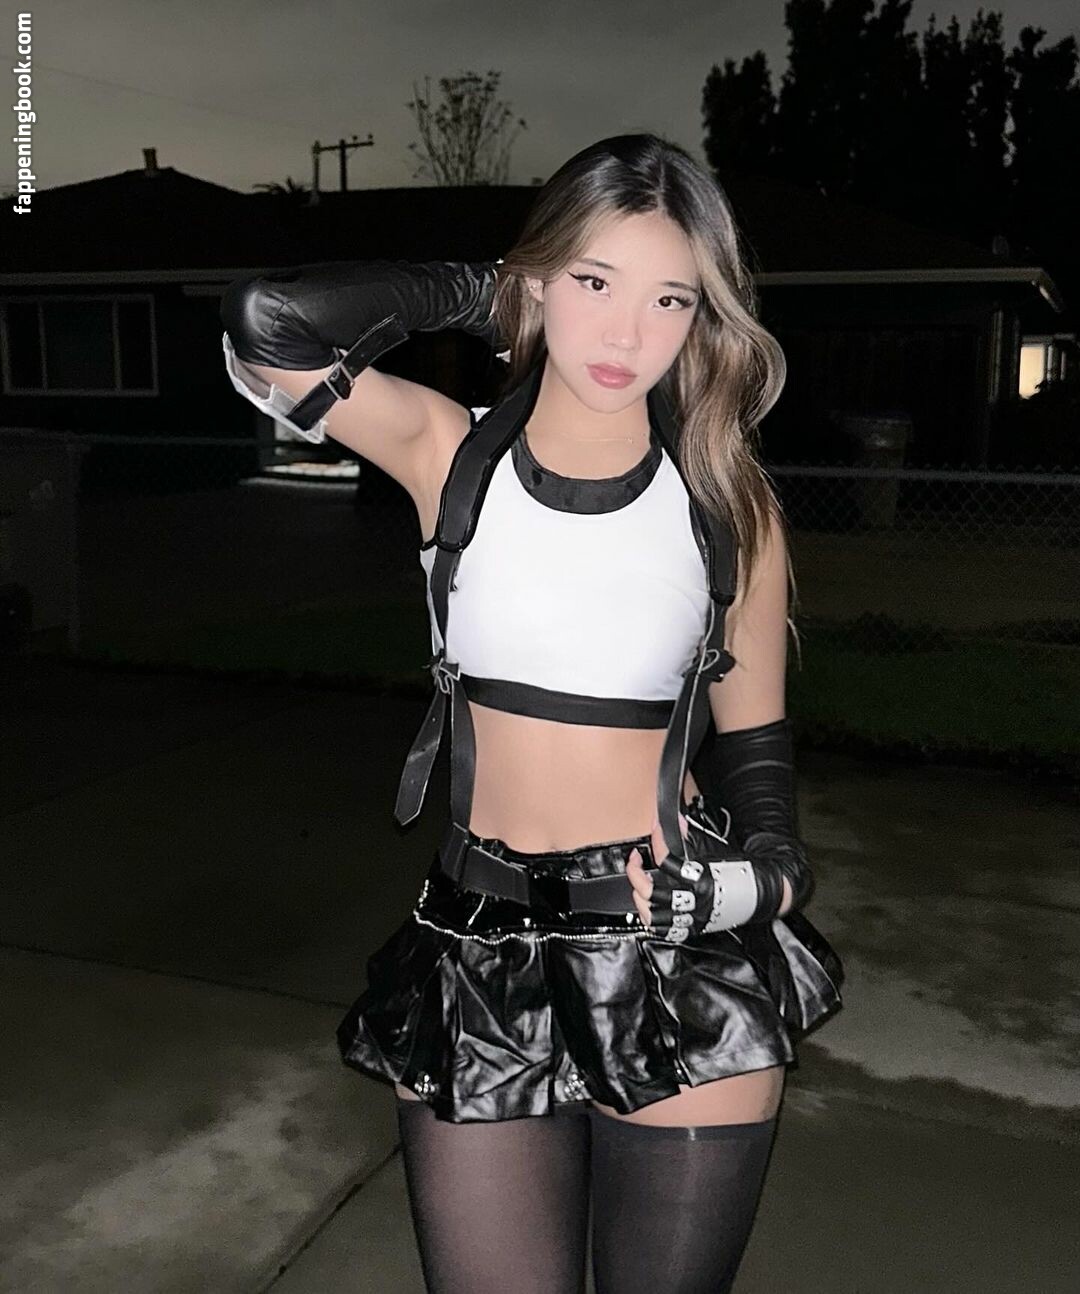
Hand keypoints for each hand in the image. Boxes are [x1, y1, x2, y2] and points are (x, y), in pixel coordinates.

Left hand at [626, 804, 793, 936]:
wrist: (762, 892)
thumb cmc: (741, 871)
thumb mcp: (715, 849)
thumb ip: (691, 837)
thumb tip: (675, 821)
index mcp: (702, 879)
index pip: (667, 861)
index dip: (657, 841)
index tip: (655, 829)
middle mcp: (696, 902)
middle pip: (651, 892)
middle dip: (636, 874)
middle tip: (635, 860)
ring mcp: (694, 918)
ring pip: (653, 916)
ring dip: (640, 900)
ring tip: (639, 885)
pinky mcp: (695, 929)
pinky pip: (666, 931)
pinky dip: (653, 920)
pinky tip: (649, 907)